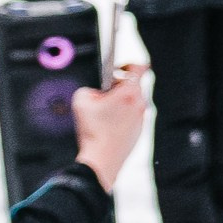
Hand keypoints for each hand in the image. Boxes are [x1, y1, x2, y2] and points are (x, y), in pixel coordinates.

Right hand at [72, 65, 150, 193]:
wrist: (102, 158)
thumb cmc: (93, 131)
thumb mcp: (81, 100)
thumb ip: (89, 88)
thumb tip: (95, 91)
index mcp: (129, 92)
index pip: (139, 67)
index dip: (128, 64)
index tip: (119, 68)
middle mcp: (139, 103)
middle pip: (133, 85)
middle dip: (118, 86)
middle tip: (103, 93)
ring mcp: (141, 117)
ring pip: (131, 102)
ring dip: (119, 102)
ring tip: (103, 111)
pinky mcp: (139, 130)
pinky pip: (131, 116)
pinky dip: (121, 115)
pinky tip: (107, 123)